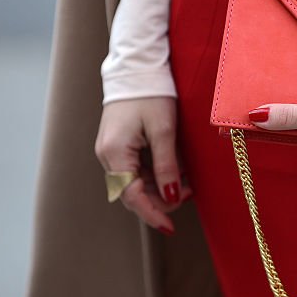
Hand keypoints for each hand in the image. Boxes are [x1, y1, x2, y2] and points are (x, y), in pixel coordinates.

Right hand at [94, 97, 193, 234]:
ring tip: (187, 181)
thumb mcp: (164, 130)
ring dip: (159, 187)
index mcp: (115, 152)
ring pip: (135, 182)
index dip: (152, 214)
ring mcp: (110, 150)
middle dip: (160, 200)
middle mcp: (107, 155)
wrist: (137, 68)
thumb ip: (167, 166)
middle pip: (132, 192)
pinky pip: (135, 169)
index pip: (131, 196)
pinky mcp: (118, 145)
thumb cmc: (152, 94)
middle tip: (189, 194)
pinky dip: (155, 174)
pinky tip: (176, 169)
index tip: (170, 227)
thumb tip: (171, 197)